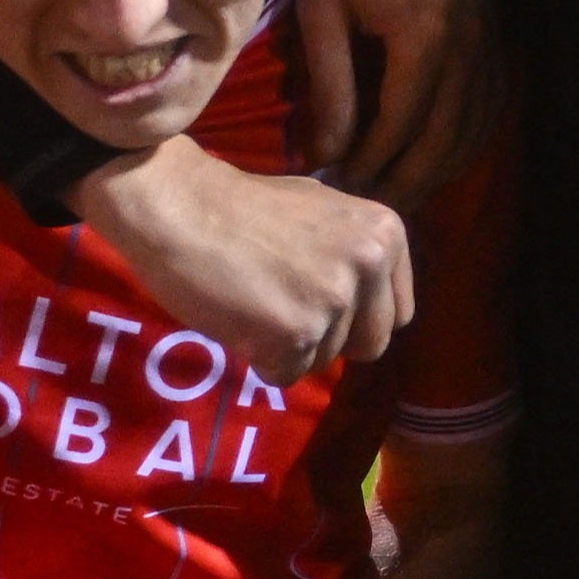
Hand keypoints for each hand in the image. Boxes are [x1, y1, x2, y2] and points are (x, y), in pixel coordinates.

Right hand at [71, 129, 413, 381]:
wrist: (179, 204)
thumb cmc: (243, 206)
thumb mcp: (324, 212)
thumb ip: (355, 255)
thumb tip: (369, 302)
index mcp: (385, 235)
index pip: (399, 314)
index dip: (358, 317)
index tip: (321, 300)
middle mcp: (370, 266)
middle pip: (371, 345)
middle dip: (332, 339)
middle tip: (287, 308)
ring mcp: (333, 301)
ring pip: (325, 361)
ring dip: (290, 346)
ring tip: (256, 301)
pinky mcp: (293, 334)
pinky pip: (286, 374)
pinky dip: (260, 359)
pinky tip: (241, 319)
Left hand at [288, 0, 497, 203]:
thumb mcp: (322, 10)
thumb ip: (329, 85)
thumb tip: (326, 154)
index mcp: (425, 35)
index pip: (402, 127)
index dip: (371, 164)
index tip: (339, 185)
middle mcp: (470, 41)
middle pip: (446, 138)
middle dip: (408, 179)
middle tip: (371, 203)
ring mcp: (489, 34)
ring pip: (475, 126)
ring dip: (440, 166)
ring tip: (400, 188)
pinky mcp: (494, 27)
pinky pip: (489, 100)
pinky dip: (466, 136)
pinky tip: (439, 153)